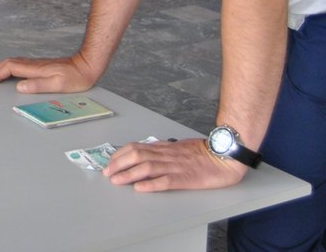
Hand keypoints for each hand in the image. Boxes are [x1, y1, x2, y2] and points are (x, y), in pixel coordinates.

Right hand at [0, 53, 99, 92]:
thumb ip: (38, 85)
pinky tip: (9, 71)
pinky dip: (9, 67)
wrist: (87, 66)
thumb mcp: (58, 84)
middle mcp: (34, 64)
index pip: (10, 68)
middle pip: (8, 63)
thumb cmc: (76, 77)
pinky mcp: (41, 65)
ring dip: (0, 67)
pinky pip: (19, 64)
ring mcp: (37, 64)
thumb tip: (19, 86)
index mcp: (35, 69)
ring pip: (13, 63)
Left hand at [103, 138, 246, 191]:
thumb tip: (146, 152)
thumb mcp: (179, 146)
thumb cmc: (204, 152)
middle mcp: (167, 155)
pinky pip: (166, 181)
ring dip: (129, 174)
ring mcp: (176, 166)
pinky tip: (140, 188)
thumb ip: (163, 149)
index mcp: (165, 148)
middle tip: (107, 172)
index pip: (137, 147)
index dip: (121, 154)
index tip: (110, 161)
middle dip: (119, 164)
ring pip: (147, 167)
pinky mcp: (186, 178)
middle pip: (137, 155)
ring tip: (116, 180)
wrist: (226, 156)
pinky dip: (151, 184)